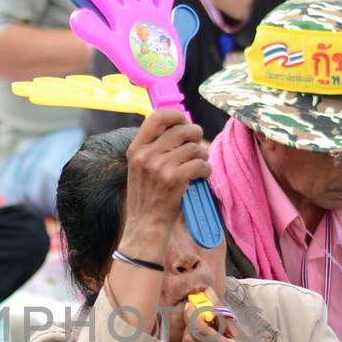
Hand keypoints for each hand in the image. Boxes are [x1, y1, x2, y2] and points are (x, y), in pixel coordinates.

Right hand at [118, 110, 210, 262]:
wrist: (145, 225)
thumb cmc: (146, 196)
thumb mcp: (139, 167)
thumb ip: (153, 147)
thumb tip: (179, 127)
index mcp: (136, 149)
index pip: (157, 117)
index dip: (175, 116)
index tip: (184, 123)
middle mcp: (146, 155)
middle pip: (181, 130)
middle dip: (195, 135)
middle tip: (197, 146)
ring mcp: (159, 167)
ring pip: (194, 148)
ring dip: (202, 156)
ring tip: (199, 165)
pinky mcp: (175, 180)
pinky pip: (200, 164)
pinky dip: (205, 170)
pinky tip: (201, 176)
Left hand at [181, 310, 291, 341]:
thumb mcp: (244, 339)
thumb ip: (224, 317)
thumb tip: (209, 293)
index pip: (202, 331)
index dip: (193, 315)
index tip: (191, 304)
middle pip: (189, 339)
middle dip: (190, 324)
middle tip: (196, 316)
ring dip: (192, 335)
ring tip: (203, 331)